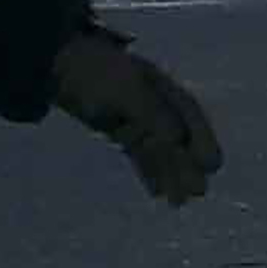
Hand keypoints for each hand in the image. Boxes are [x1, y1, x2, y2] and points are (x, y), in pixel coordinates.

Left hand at [49, 31, 222, 204]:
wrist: (54, 65)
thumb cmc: (93, 74)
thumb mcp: (126, 90)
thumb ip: (154, 113)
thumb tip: (179, 140)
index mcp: (159, 86)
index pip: (189, 114)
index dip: (202, 139)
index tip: (212, 166)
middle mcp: (152, 101)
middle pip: (176, 136)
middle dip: (188, 164)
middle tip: (199, 193)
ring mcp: (134, 115)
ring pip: (159, 148)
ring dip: (171, 174)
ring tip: (179, 203)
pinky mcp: (118, 128)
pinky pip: (140, 153)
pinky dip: (149, 171)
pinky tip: (156, 192)